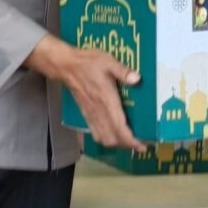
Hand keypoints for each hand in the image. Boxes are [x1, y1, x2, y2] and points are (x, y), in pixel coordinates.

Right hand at [26, 35, 145, 151]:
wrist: (66, 66)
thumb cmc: (88, 62)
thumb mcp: (108, 61)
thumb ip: (123, 71)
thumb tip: (137, 79)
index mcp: (106, 100)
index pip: (119, 127)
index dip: (130, 140)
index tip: (142, 146)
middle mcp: (98, 111)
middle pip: (112, 139)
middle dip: (126, 145)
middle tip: (140, 143)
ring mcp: (91, 114)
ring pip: (103, 138)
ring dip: (116, 144)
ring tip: (128, 141)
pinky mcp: (86, 113)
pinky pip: (95, 132)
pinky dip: (105, 139)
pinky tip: (113, 135)